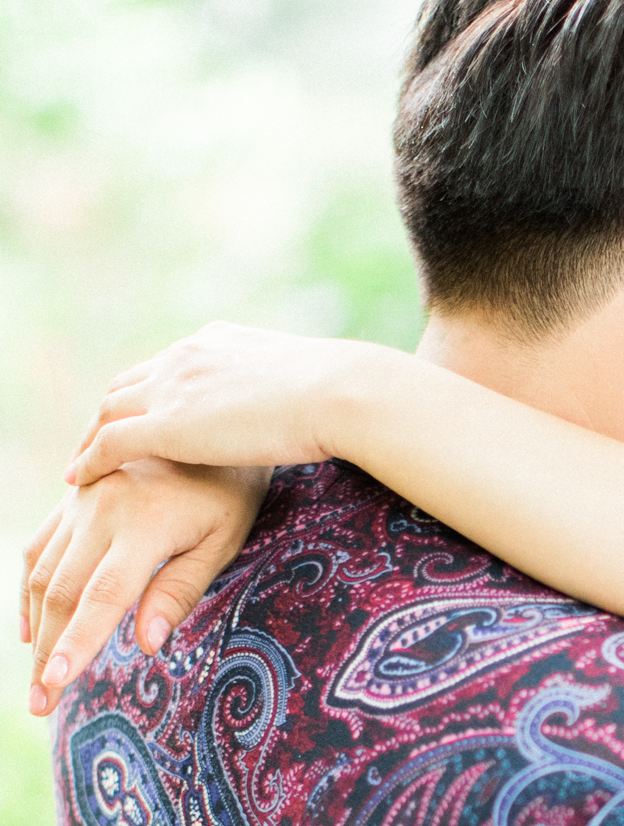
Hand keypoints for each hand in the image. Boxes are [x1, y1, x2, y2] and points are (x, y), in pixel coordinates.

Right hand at [21, 460, 269, 714]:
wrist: (211, 418)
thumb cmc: (231, 488)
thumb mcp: (222, 540)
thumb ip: (180, 591)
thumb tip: (145, 646)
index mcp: (141, 525)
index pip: (100, 598)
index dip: (76, 643)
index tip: (54, 685)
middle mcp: (100, 511)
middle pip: (60, 593)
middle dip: (48, 653)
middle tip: (40, 705)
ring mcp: (81, 501)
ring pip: (41, 572)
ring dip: (35, 628)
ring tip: (38, 678)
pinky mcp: (74, 496)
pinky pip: (40, 545)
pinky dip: (29, 587)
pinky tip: (30, 625)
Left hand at [65, 321, 390, 483]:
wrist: (340, 393)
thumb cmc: (343, 395)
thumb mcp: (305, 384)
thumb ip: (285, 392)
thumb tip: (304, 406)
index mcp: (217, 343)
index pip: (165, 368)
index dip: (146, 397)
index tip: (140, 423)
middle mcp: (185, 357)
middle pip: (126, 386)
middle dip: (108, 417)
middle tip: (96, 449)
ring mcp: (172, 388)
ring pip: (108, 412)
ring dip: (90, 440)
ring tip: (81, 470)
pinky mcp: (166, 424)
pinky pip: (109, 444)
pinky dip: (88, 461)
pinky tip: (77, 482)